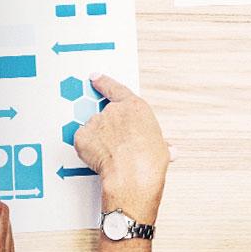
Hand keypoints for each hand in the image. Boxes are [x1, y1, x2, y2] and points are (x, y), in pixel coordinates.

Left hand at [73, 75, 171, 221]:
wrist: (132, 175)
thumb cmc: (149, 162)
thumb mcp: (161, 147)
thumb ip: (158, 142)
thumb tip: (168, 150)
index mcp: (134, 107)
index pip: (114, 88)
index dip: (103, 82)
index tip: (95, 77)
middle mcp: (113, 110)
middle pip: (105, 115)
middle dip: (108, 129)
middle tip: (116, 147)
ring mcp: (96, 122)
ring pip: (93, 130)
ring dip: (98, 140)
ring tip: (110, 157)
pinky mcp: (82, 136)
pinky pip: (82, 142)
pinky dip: (87, 150)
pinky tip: (98, 159)